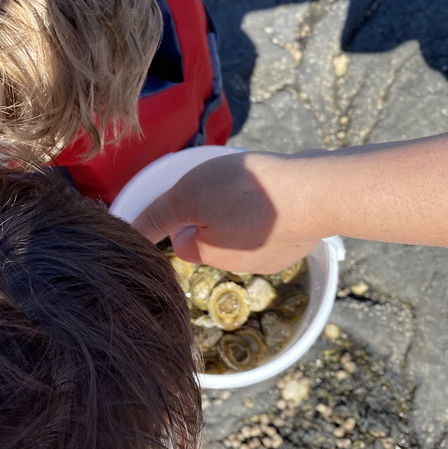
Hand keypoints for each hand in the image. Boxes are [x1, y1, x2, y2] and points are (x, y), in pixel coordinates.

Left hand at [131, 153, 320, 272]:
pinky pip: (275, 227)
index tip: (192, 198)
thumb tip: (130, 236)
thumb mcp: (189, 196)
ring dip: (244, 212)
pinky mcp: (299, 241)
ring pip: (246, 233)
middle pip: (214, 240)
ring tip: (254, 185)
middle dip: (215, 215)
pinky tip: (279, 192)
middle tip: (224, 184)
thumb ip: (158, 216)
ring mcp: (274, 255)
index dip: (181, 219)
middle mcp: (241, 264)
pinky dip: (273, 212)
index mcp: (210, 255)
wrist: (317, 194)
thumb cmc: (248, 193)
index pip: (181, 244)